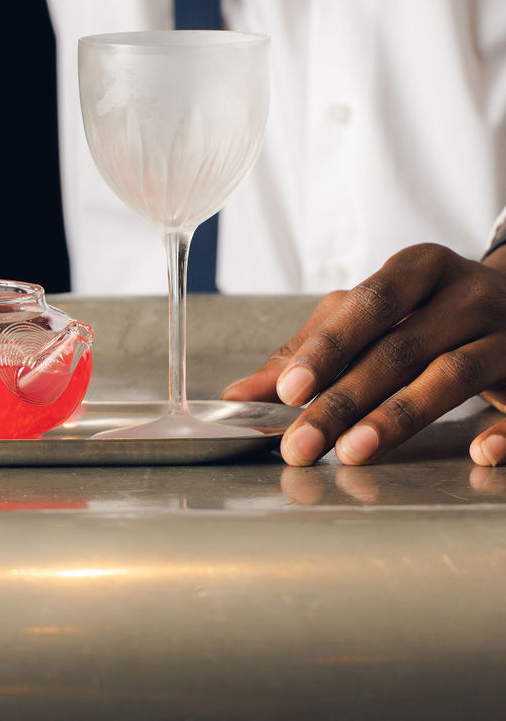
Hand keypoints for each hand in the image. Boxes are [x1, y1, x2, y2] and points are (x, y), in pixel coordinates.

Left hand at [220, 243, 505, 465]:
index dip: (328, 348)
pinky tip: (476, 453)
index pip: (370, 304)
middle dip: (345, 399)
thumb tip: (241, 396)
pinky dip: (502, 432)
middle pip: (401, 347)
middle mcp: (468, 294)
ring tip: (352, 452)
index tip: (289, 390)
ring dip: (398, 417)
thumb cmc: (430, 309)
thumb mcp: (375, 313)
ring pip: (451, 375)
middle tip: (302, 443)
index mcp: (422, 267)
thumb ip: (311, 349)